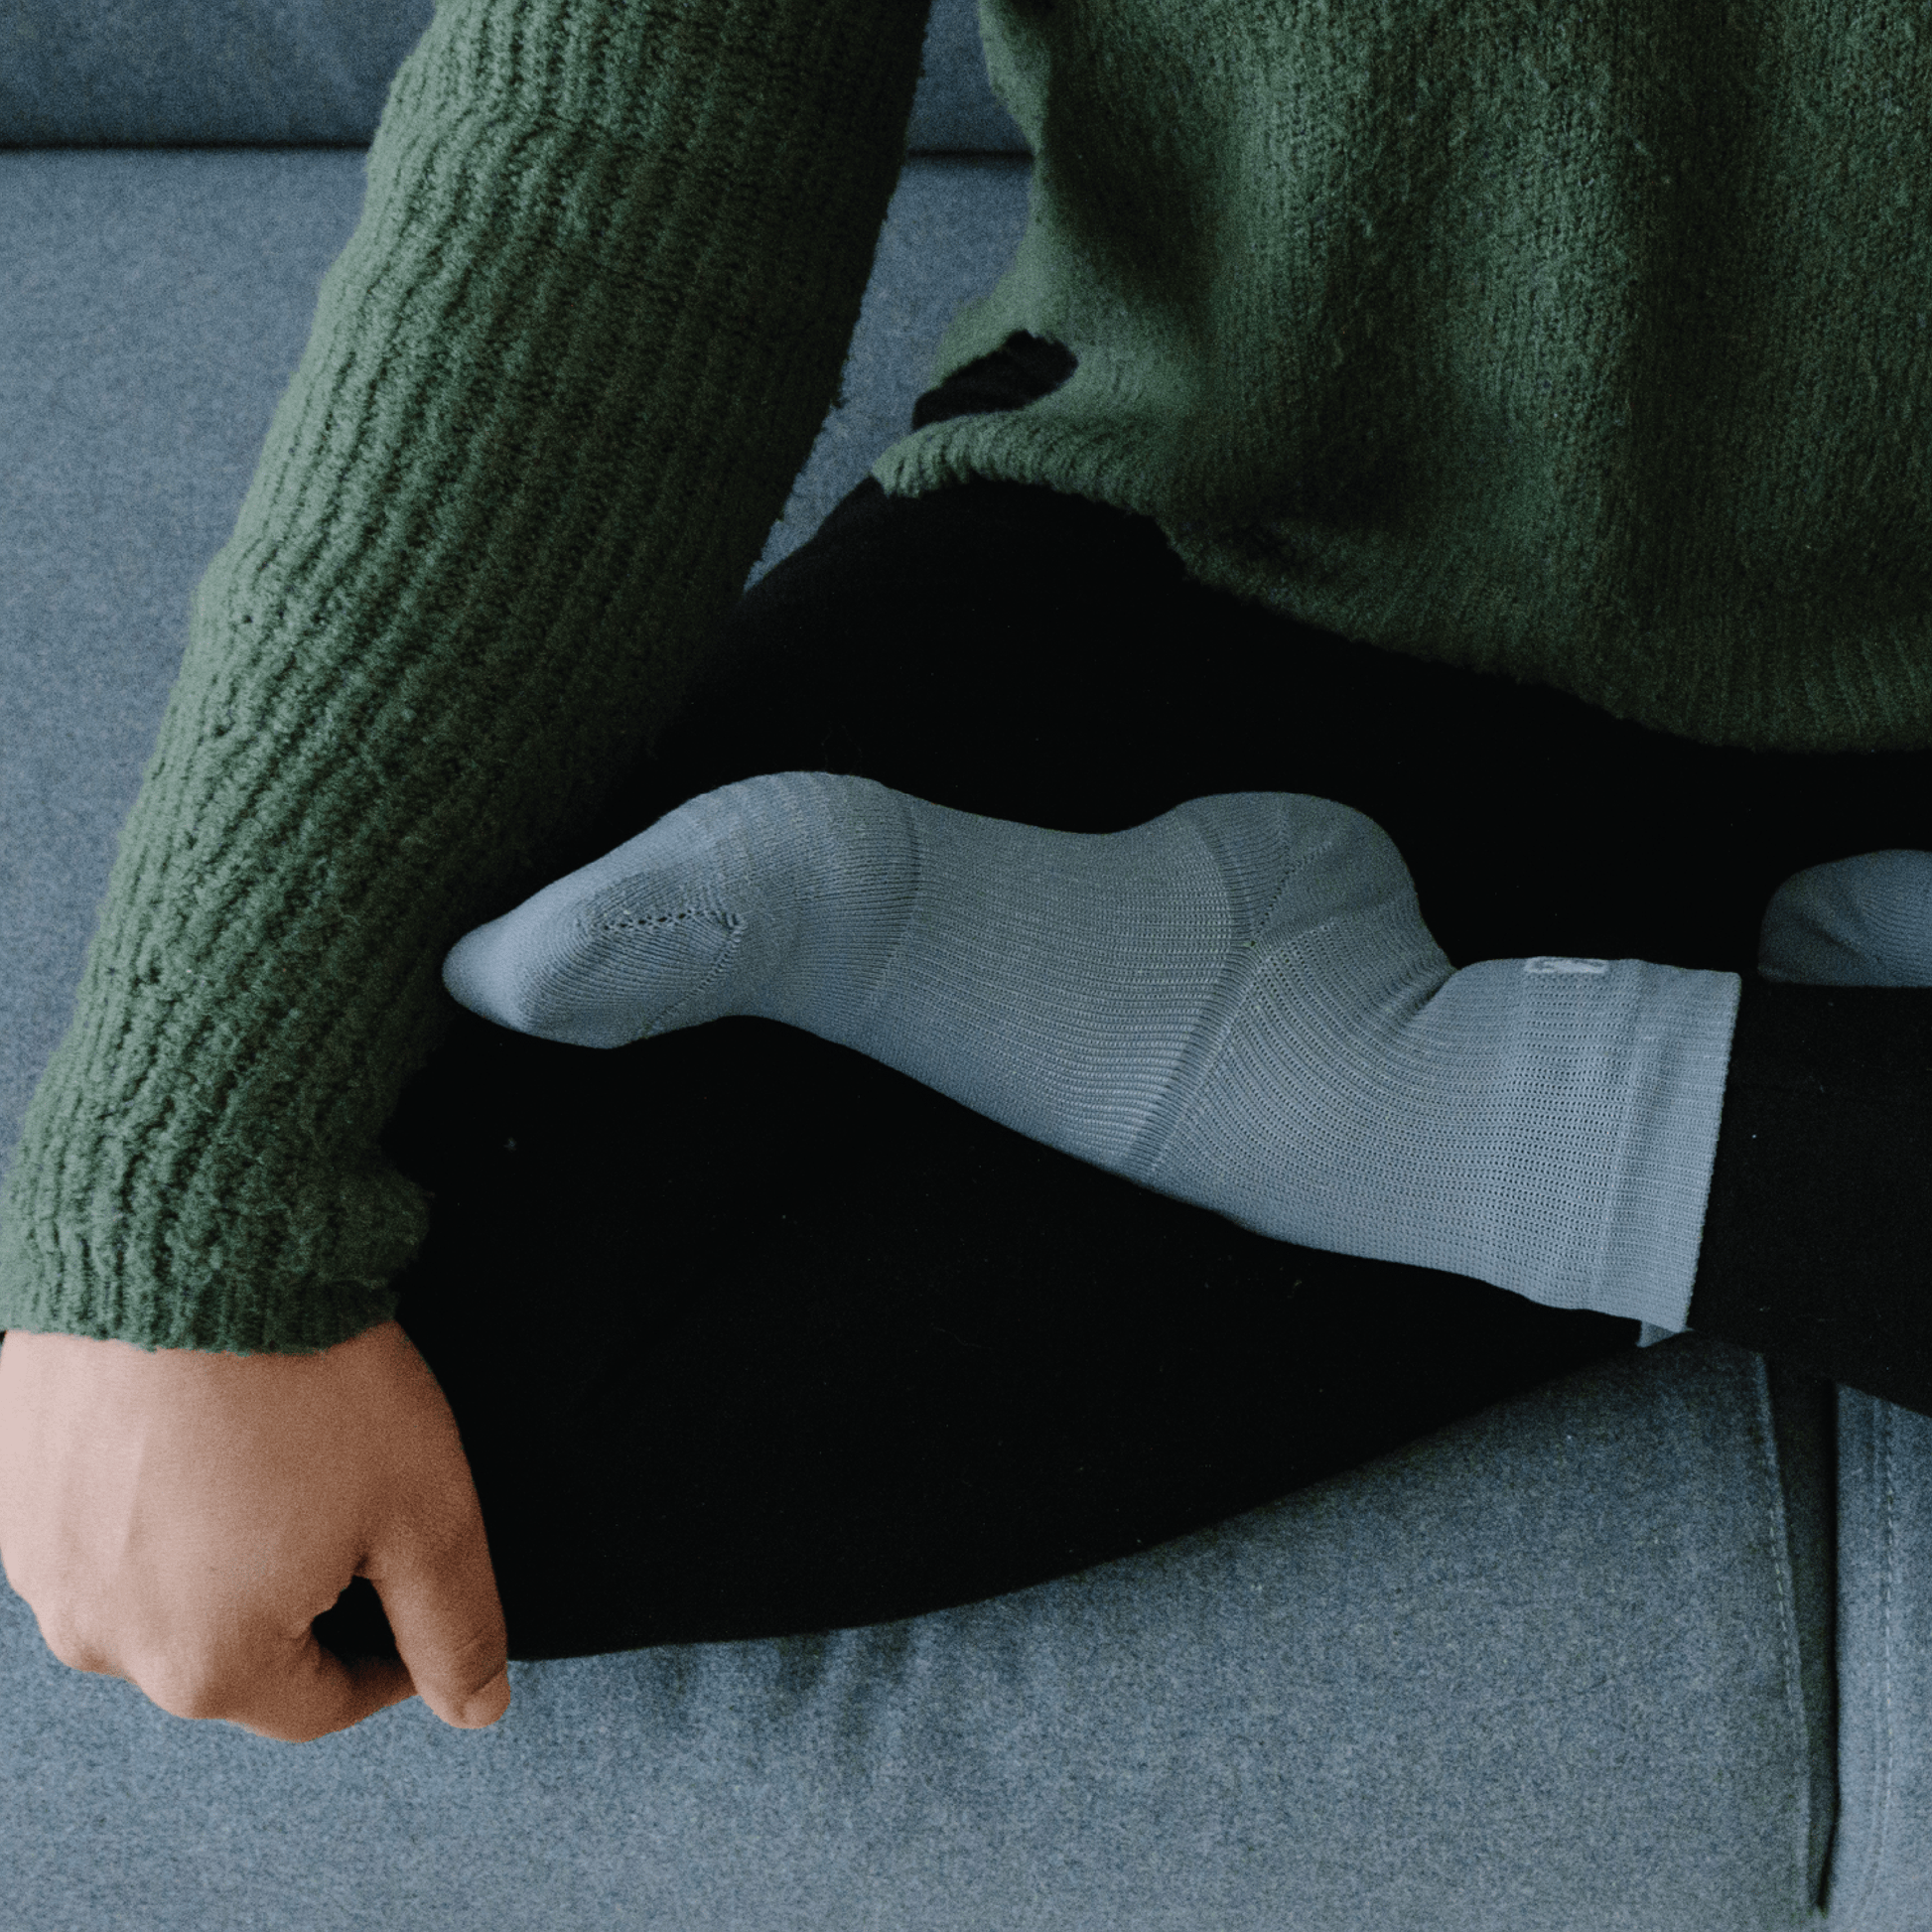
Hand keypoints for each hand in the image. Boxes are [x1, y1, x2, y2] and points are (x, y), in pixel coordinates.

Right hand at [0, 1318, 509, 1743]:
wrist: (191, 1243)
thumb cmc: (309, 1380)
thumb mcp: (427, 1512)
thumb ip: (455, 1626)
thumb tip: (476, 1706)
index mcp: (204, 1667)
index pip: (319, 1705)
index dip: (393, 1659)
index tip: (423, 1599)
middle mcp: (99, 1637)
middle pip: (236, 1651)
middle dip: (309, 1601)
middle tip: (362, 1511)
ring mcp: (41, 1560)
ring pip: (164, 1586)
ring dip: (230, 1547)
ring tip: (288, 1460)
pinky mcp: (11, 1483)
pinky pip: (104, 1518)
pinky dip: (162, 1494)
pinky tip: (213, 1430)